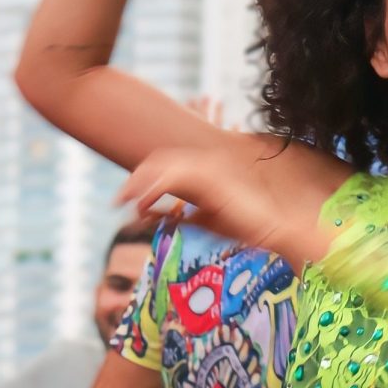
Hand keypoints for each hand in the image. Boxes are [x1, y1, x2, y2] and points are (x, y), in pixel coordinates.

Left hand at [115, 145, 329, 264]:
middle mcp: (204, 162)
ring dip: (141, 182)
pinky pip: (174, 177)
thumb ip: (177, 215)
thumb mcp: (202, 220)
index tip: (124, 201)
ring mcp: (208, 166)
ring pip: (163, 165)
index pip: (164, 164)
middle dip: (136, 179)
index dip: (141, 178)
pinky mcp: (210, 177)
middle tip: (118, 201)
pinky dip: (155, 189)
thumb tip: (149, 216)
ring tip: (126, 202)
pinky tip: (145, 205)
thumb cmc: (240, 225)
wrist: (269, 228)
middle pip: (159, 160)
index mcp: (202, 169)